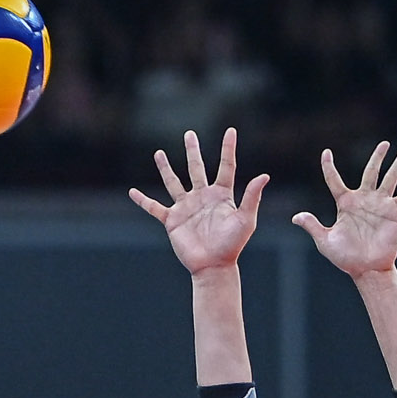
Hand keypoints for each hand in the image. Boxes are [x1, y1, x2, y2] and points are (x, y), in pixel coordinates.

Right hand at [130, 128, 269, 274]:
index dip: (228, 148)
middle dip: (193, 151)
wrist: (213, 266)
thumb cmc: (232, 245)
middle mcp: (202, 198)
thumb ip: (251, 197)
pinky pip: (154, 207)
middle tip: (189, 134)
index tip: (231, 131)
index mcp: (221, 195)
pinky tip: (132, 192)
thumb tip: (264, 175)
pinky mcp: (172, 220)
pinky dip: (142, 200)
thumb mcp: (245, 220)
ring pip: (173, 182)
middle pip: (196, 168)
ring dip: (166, 168)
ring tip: (159, 153)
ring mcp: (186, 207)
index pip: (226, 166)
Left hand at [292, 141, 396, 278]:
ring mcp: (381, 204)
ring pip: (391, 178)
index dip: (329, 166)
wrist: (366, 269)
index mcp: (345, 203)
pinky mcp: (396, 212)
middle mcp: (364, 199)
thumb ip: (312, 226)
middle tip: (384, 144)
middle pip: (370, 171)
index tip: (326, 152)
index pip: (334, 180)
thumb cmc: (345, 258)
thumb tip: (295, 217)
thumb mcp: (325, 241)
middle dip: (378, 157)